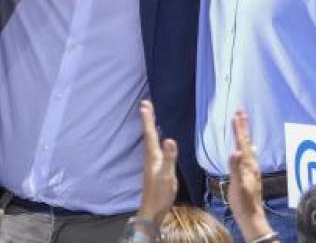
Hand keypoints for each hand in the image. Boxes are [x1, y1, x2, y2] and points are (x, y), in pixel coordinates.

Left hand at [135, 100, 177, 225]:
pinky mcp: (154, 169)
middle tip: (145, 104)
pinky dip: (155, 139)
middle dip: (148, 120)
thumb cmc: (160, 194)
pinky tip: (157, 142)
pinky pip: (154, 148)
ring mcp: (152, 164)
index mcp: (153, 156)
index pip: (150, 134)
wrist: (152, 211)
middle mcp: (150, 157)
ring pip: (150, 141)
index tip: (145, 104)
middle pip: (149, 134)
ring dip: (150, 128)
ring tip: (150, 118)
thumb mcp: (167, 176)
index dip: (148, 119)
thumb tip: (170, 139)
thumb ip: (170, 158)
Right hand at [227, 109, 270, 237]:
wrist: (251, 217)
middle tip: (241, 112)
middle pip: (246, 142)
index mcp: (248, 165)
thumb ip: (235, 168)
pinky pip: (248, 156)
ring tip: (243, 126)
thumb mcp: (237, 185)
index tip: (236, 114)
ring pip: (248, 148)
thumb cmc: (243, 202)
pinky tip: (250, 150)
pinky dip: (247, 148)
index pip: (242, 142)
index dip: (239, 129)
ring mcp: (251, 170)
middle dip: (243, 127)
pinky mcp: (250, 175)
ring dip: (244, 136)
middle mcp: (251, 165)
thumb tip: (235, 151)